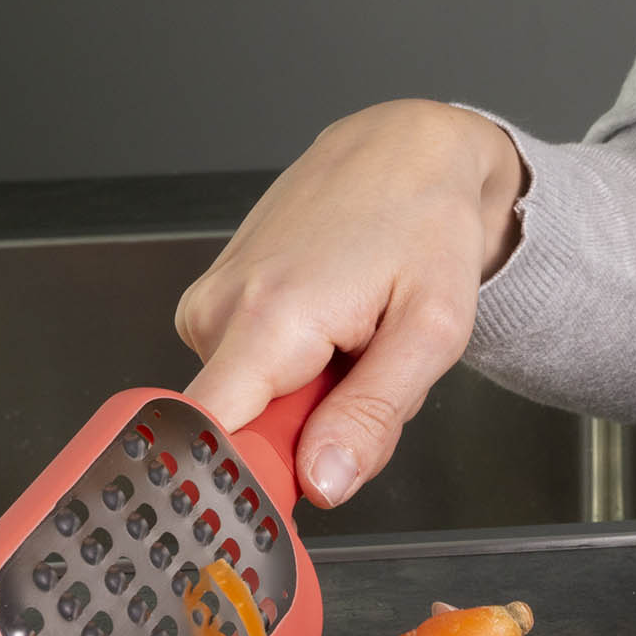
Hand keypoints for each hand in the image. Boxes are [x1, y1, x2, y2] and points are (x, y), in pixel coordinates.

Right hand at [175, 99, 525, 506]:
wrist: (402, 150)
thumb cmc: (424, 225)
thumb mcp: (430, 332)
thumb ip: (373, 418)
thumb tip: (321, 484)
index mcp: (267, 320)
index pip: (204, 436)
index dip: (243, 479)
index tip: (292, 484)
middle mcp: (218, 311)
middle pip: (244, 431)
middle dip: (310, 432)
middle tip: (363, 378)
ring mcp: (208, 305)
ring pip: (255, 405)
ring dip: (312, 397)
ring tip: (354, 342)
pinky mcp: (212, 303)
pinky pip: (250, 373)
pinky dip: (298, 369)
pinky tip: (330, 328)